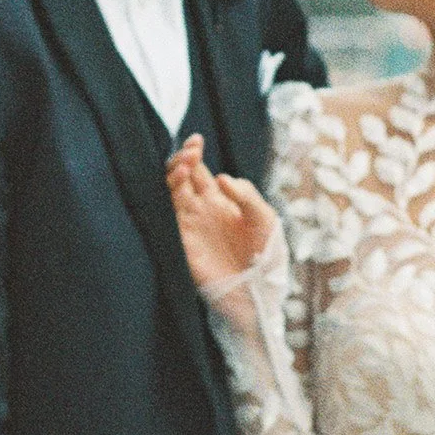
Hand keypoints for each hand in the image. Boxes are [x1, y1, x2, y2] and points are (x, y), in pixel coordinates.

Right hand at [167, 137, 275, 292]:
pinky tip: (178, 185)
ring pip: (172, 192)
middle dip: (180, 159)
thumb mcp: (265, 219)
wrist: (258, 292)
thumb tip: (221, 177)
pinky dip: (168, 199)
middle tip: (189, 152)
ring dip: (173, 175)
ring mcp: (190, 225)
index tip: (196, 141)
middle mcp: (200, 209)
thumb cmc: (266, 255)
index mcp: (220, 200)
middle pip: (180, 176)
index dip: (192, 153)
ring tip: (184, 166)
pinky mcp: (183, 243)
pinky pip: (168, 217)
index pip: (199, 170)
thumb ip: (247, 195)